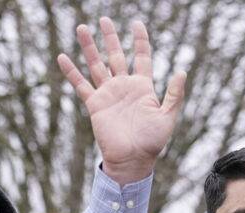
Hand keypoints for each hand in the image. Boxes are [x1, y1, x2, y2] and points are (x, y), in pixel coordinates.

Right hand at [57, 18, 186, 185]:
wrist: (132, 160)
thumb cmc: (152, 142)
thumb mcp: (167, 117)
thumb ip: (173, 94)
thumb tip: (181, 71)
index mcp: (143, 87)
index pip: (141, 56)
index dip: (139, 40)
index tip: (136, 23)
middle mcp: (123, 86)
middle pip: (115, 55)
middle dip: (110, 37)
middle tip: (103, 20)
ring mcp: (108, 94)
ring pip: (96, 65)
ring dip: (89, 47)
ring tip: (81, 28)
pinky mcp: (95, 105)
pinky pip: (81, 85)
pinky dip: (71, 72)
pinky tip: (63, 57)